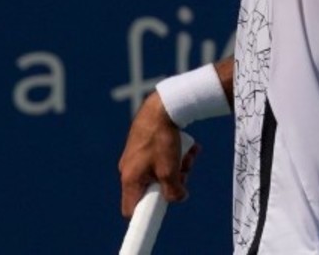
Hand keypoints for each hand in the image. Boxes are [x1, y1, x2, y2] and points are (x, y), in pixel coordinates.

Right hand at [118, 92, 201, 216]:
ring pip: (160, 172)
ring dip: (177, 167)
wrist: (163, 105)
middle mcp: (129, 167)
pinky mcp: (145, 143)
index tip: (160, 210)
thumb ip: (173, 192)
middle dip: (170, 184)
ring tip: (187, 155)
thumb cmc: (163, 138)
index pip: (131, 208)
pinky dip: (175, 154)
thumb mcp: (171, 171)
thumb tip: (177, 198)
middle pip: (151, 189)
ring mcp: (136, 155)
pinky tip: (189, 147)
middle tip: (183, 173)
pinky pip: (161, 157)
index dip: (146, 213)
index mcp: (130, 177)